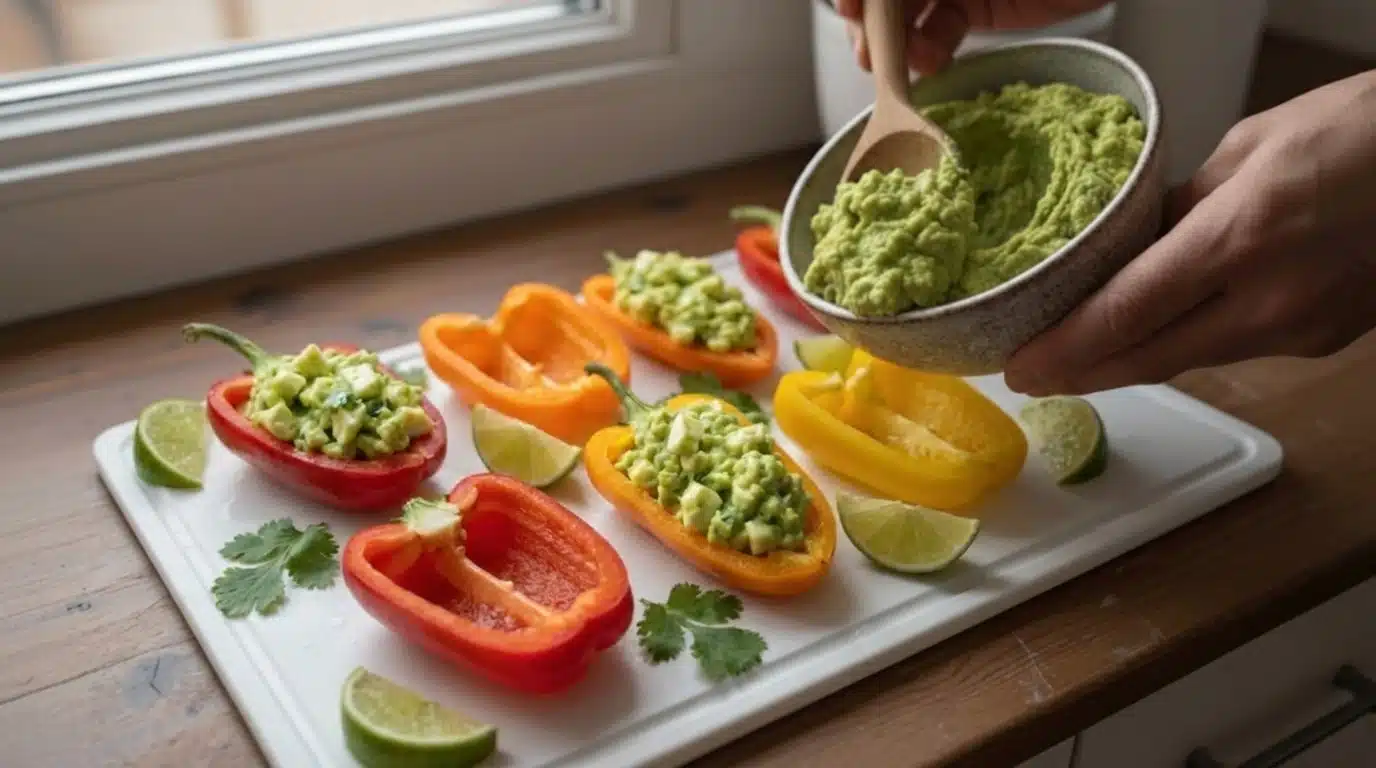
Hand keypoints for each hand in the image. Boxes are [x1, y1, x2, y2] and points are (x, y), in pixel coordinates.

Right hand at [835, 0, 1109, 74]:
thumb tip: (878, 4)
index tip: (847, 9)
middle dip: (871, 24)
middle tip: (869, 53)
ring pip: (903, 16)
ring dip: (895, 44)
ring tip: (905, 66)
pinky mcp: (973, 9)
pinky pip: (937, 32)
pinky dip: (928, 53)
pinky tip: (931, 64)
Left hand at [1004, 70, 1375, 396]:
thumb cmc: (1364, 131)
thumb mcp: (1254, 146)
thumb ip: (1185, 205)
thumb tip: (1136, 244)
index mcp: (1239, 240)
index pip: (1125, 314)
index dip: (1064, 350)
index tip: (1018, 367)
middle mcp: (1267, 302)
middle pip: (1149, 359)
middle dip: (1082, 372)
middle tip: (1030, 376)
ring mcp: (1301, 331)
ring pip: (1190, 359)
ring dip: (1131, 361)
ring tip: (1079, 354)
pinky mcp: (1324, 340)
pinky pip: (1234, 349)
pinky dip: (1188, 343)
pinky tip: (1161, 332)